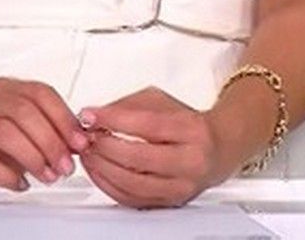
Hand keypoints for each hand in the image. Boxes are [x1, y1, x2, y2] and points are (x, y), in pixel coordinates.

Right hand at [0, 78, 87, 195]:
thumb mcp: (27, 132)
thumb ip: (53, 131)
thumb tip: (81, 139)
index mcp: (5, 89)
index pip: (39, 92)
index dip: (63, 117)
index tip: (79, 141)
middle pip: (23, 110)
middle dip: (51, 141)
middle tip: (65, 166)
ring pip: (4, 131)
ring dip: (33, 157)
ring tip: (47, 176)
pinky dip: (9, 175)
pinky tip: (20, 183)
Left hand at [77, 87, 232, 207]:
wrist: (219, 150)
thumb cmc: (187, 124)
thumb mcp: (160, 102)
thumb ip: (126, 107)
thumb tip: (92, 116)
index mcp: (193, 130)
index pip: (147, 125)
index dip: (113, 119)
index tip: (89, 115)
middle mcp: (192, 161)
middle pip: (138, 158)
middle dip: (104, 146)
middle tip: (86, 137)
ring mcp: (182, 186)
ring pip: (133, 183)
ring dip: (102, 168)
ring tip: (88, 153)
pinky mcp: (171, 202)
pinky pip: (133, 200)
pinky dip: (109, 186)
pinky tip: (98, 171)